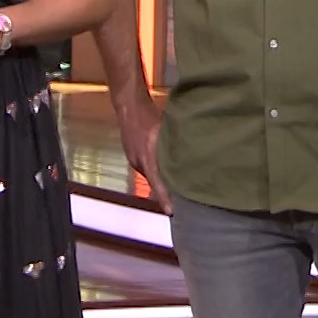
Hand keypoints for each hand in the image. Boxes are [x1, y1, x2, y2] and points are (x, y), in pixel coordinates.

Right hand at [115, 90, 169, 213]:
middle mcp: (139, 161)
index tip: (170, 212)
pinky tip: (164, 169)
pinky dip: (155, 171)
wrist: (128, 105)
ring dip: (160, 181)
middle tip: (181, 204)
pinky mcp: (132, 155)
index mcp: (147, 156)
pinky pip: (145, 168)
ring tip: (176, 189)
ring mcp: (134, 159)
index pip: (157, 182)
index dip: (164, 198)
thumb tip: (190, 156)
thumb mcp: (165, 128)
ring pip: (150, 175)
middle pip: (154, 182)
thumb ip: (174, 144)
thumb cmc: (149, 114)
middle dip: (165, 193)